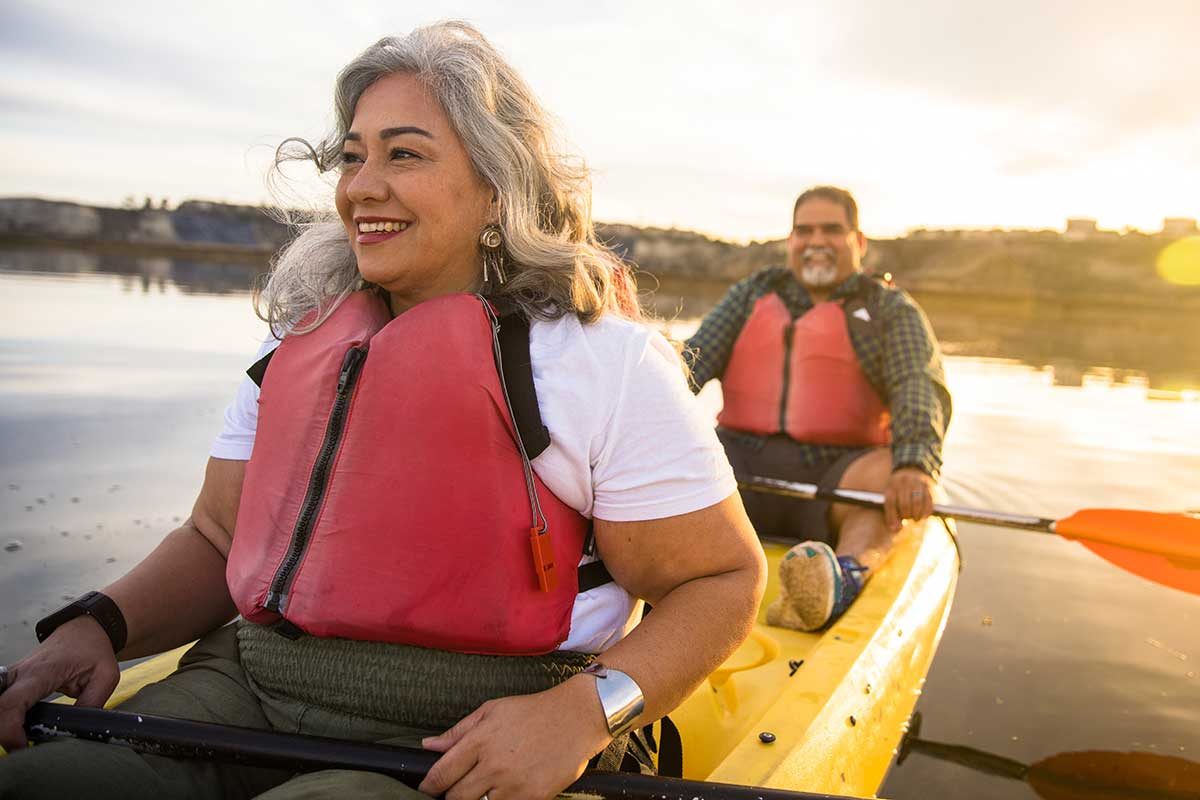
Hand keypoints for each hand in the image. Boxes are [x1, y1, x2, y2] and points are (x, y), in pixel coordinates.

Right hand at [0, 616, 119, 752]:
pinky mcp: (10, 681)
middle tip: (23, 746)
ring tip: (22, 737)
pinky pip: (0, 702)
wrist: (84, 630)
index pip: (12, 703)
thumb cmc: (93, 650)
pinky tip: (18, 726)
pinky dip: (6, 717)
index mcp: (41, 672)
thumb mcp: (105, 677)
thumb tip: (79, 729)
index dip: (10, 730)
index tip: (22, 745)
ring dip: (4, 724)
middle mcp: (19, 673)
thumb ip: (91, 704)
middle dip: (4, 732)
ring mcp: (11, 676)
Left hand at [419, 674, 611, 799]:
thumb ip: (458, 731)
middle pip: (456, 797)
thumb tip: (429, 746)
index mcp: (480, 740)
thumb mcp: (492, 710)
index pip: (442, 774)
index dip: (430, 785)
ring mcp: (514, 784)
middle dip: (452, 795)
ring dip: (478, 799)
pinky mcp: (532, 798)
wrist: (576, 718)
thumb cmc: (533, 712)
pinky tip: (507, 789)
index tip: (428, 788)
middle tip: (457, 789)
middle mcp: (494, 765)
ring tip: (488, 785)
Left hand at [883, 467, 934, 531]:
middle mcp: (903, 483)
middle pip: (904, 504)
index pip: (890, 503)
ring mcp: (916, 483)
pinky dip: (927, 512)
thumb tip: (895, 529)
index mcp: (891, 486)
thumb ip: (891, 512)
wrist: (910, 471)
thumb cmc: (897, 490)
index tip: (896, 528)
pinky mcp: (927, 486)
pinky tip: (924, 516)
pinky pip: (929, 501)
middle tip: (908, 518)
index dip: (892, 517)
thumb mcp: (891, 496)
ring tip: (915, 519)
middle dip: (906, 515)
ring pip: (917, 503)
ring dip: (917, 515)